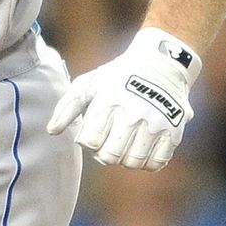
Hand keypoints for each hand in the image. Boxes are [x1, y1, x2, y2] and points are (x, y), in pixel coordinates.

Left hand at [46, 27, 200, 169]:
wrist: (160, 63)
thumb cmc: (117, 77)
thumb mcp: (89, 83)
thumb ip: (67, 107)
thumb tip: (52, 131)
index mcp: (108, 101)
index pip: (91, 141)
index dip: (88, 142)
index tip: (92, 134)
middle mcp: (133, 113)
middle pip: (111, 156)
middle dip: (103, 154)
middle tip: (106, 143)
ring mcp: (155, 123)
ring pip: (133, 162)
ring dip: (124, 159)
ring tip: (124, 145)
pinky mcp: (173, 131)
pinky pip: (157, 163)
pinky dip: (146, 162)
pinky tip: (141, 149)